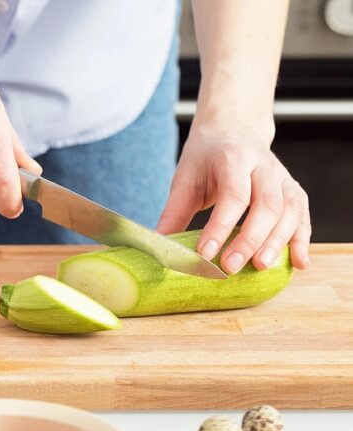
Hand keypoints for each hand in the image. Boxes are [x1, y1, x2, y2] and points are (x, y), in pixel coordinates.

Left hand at [157, 123, 310, 272]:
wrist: (234, 130)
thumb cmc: (207, 158)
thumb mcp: (185, 179)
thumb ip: (174, 213)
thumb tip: (159, 249)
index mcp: (233, 159)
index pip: (233, 195)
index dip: (220, 226)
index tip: (205, 253)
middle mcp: (264, 166)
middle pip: (267, 204)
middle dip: (250, 239)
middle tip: (231, 266)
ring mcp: (283, 178)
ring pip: (290, 210)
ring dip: (278, 241)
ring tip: (261, 267)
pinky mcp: (294, 190)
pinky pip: (303, 215)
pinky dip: (302, 240)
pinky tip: (298, 262)